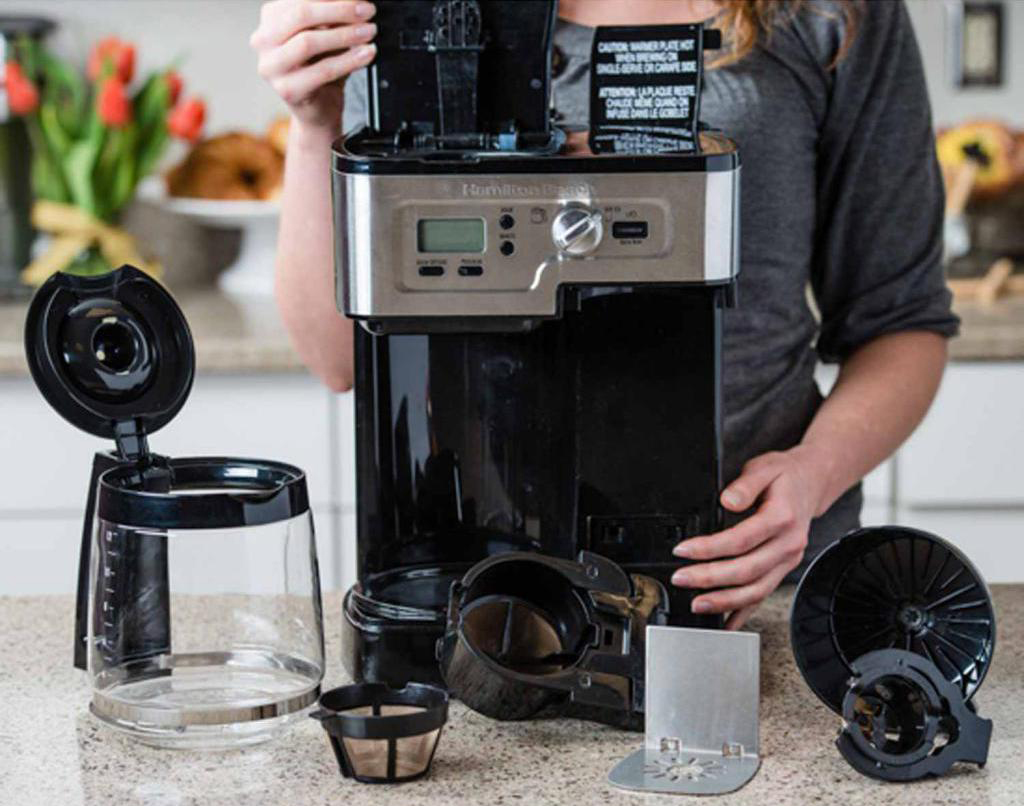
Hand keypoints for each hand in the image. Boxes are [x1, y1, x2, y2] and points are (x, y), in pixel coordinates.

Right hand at [251, 0, 377, 131]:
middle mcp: (263, 40)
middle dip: (339, 10)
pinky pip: (322, 70)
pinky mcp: (287, 89)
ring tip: (369, 32)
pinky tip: (366, 54)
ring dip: (345, 35)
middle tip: (367, 11)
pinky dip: (349, 60)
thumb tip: (354, 2)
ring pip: (308, 42)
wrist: (318, 110)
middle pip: (301, 15)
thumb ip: (333, 17)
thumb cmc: (320, 68)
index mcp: (270, 19)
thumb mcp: (327, 35)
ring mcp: (271, 66)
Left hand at [671, 446, 830, 629]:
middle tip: (681, 579)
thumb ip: (745, 485)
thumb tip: (728, 500)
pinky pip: (763, 596)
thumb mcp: (764, 468)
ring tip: (697, 604)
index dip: (709, 548)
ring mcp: (787, 561)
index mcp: (782, 518)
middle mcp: (788, 544)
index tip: (683, 550)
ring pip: (756, 590)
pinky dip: (743, 612)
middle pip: (747, 570)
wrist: (812, 483)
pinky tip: (725, 623)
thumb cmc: (784, 476)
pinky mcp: (783, 570)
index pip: (741, 539)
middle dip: (710, 578)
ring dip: (725, 601)